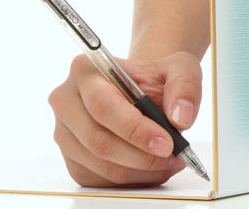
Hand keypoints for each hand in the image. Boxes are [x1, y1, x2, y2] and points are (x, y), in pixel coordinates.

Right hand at [48, 51, 201, 186]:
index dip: (135, 129)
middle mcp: (66, 100)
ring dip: (140, 170)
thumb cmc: (155, 79)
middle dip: (141, 156)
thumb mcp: (179, 68)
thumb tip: (181, 116)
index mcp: (85, 70)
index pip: (103, 105)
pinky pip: (100, 180)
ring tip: (170, 161)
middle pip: (98, 140)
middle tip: (173, 156)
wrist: (143, 91)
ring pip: (100, 165)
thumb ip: (184, 86)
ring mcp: (65, 132)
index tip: (166, 142)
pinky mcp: (72, 158)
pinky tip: (152, 167)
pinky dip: (132, 179)